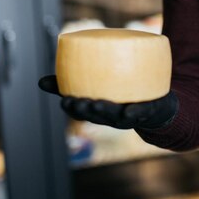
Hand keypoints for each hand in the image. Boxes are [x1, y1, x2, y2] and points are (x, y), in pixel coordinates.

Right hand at [38, 75, 177, 129]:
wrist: (159, 104)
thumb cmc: (122, 93)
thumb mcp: (97, 85)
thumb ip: (70, 82)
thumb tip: (39, 82)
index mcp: (100, 111)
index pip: (83, 112)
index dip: (73, 109)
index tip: (64, 101)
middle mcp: (114, 116)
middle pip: (97, 116)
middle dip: (85, 111)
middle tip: (74, 102)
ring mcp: (132, 116)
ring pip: (117, 116)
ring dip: (105, 112)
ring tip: (96, 104)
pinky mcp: (150, 111)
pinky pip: (142, 112)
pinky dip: (136, 113)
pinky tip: (129, 111)